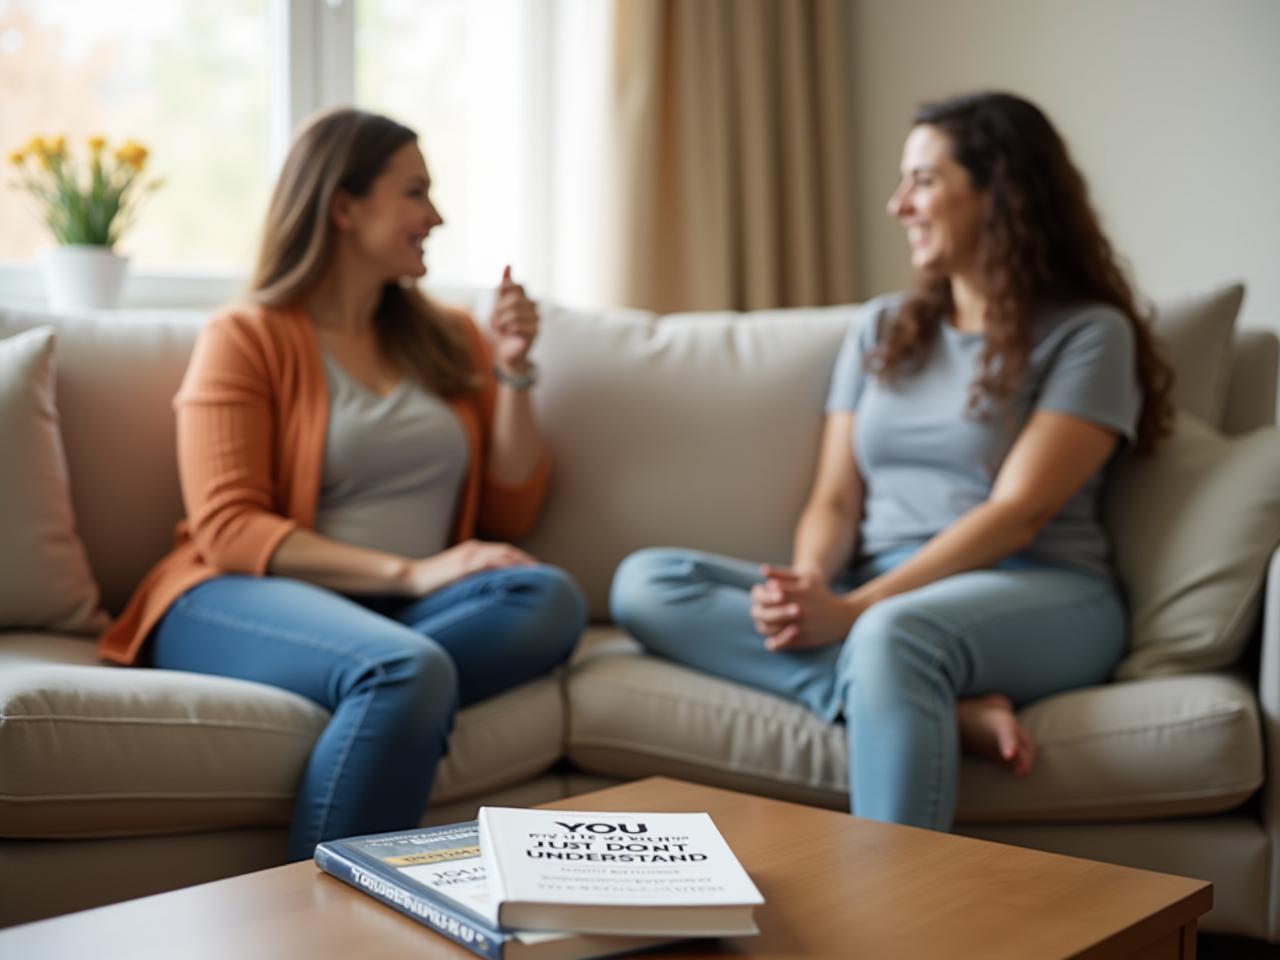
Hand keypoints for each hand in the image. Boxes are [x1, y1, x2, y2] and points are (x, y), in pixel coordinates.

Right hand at [405, 539, 535, 595]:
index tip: (534, 568)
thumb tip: (488, 588)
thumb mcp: (456, 576)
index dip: (520, 558)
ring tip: (535, 573)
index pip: (502, 550)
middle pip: (507, 550)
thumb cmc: (432, 581)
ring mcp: (469, 557)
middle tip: (542, 571)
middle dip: (526, 559)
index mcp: (472, 550)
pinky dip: (505, 567)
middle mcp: (473, 549)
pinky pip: (489, 564)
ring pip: (502, 554)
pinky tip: (516, 575)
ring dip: (520, 562)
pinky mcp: (464, 567)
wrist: (412, 577)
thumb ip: (472, 577)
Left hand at [490, 265, 538, 372]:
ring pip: (514, 312)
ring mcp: (536, 318)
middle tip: (496, 322)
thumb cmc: (501, 329)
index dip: (504, 294)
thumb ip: (502, 288)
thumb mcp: (497, 306)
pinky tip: (509, 335)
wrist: (505, 351)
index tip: (498, 304)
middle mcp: (533, 306)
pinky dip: (507, 330)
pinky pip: (517, 325)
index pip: (517, 285)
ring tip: (501, 329)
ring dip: (501, 322)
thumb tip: (508, 265)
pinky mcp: (536, 330)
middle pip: (513, 299)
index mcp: (524, 298)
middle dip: (499, 311)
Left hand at [749, 565, 862, 650]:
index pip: (771, 593)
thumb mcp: (805, 578)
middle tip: (757, 611)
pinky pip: (781, 643)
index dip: (762, 596)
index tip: (760, 595)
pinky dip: (773, 642)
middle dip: (760, 612)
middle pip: (769, 613)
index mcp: (801, 591)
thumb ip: (783, 573)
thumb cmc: (820, 593)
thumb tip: (761, 570)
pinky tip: (770, 638)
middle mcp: (801, 609)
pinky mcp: (804, 640)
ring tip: (762, 624)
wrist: (842, 617)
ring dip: (763, 626)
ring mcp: (802, 626)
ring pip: (772, 629)